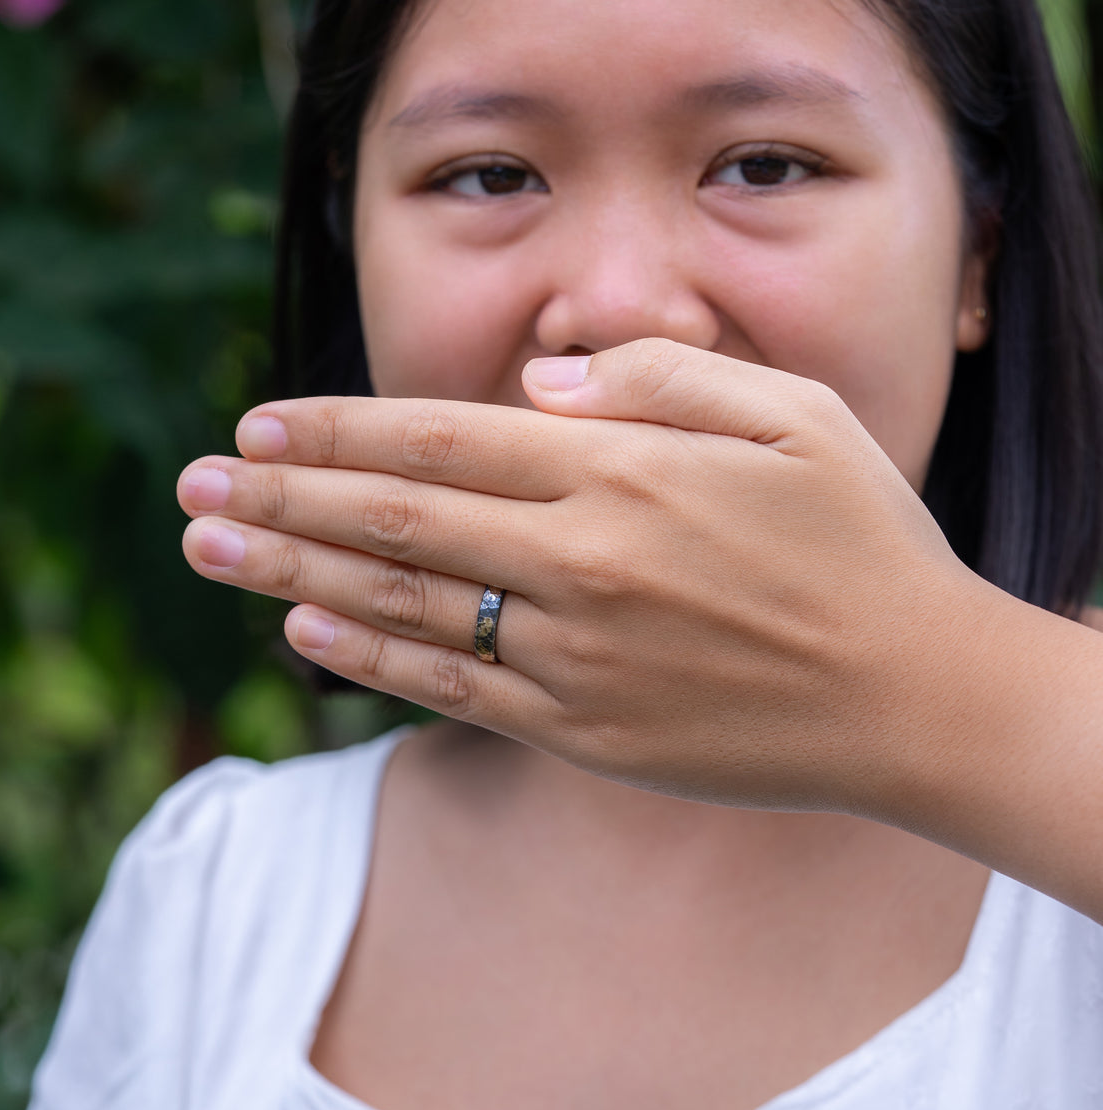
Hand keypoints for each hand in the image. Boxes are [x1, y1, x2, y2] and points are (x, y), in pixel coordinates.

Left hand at [177, 339, 989, 816]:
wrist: (918, 699)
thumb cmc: (863, 539)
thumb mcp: (795, 412)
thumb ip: (663, 378)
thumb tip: (540, 385)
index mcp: (625, 473)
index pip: (442, 440)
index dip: (338, 432)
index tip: (256, 425)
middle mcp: (583, 562)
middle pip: (395, 520)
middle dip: (281, 498)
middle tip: (190, 487)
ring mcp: (576, 656)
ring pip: (403, 605)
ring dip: (291, 573)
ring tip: (207, 551)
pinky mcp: (584, 732)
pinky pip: (452, 690)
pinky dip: (369, 659)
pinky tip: (302, 632)